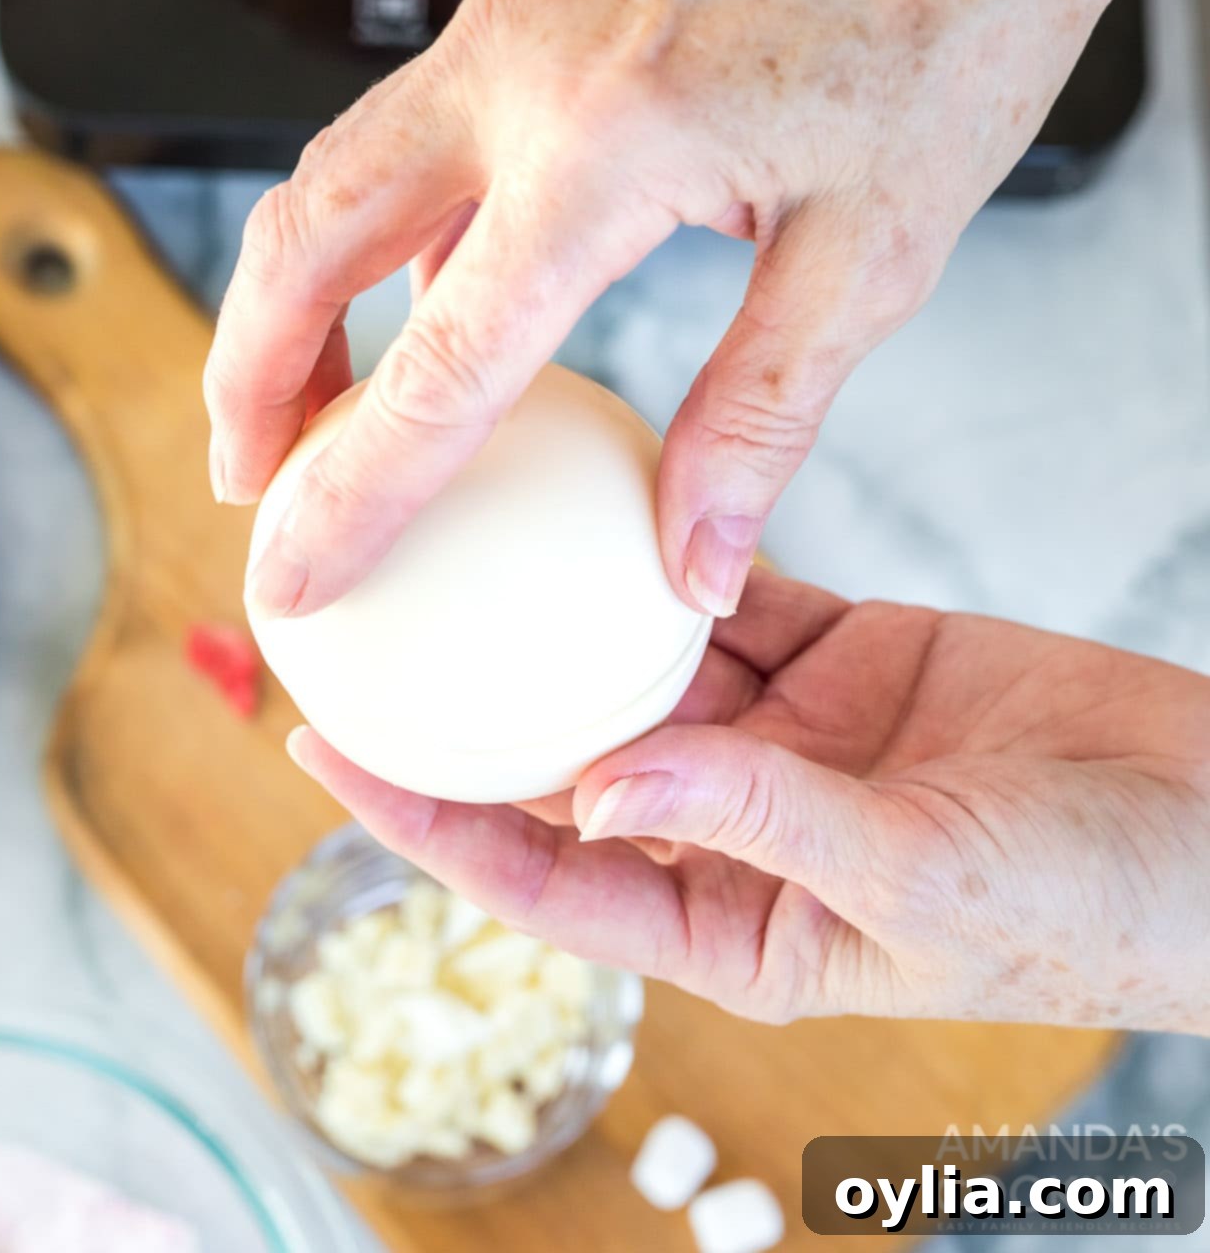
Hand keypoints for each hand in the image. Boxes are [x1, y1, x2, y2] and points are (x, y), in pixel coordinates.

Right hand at [205, 0, 1197, 619]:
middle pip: (304, 242)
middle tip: (249, 480)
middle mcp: (521, 72)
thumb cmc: (946, 14)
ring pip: (329, 177)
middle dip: (248, 380)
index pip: (432, 369)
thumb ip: (760, 420)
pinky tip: (414, 308)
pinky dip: (370, 238)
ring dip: (289, 300)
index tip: (293, 572)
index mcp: (607, 146)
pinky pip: (402, 138)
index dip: (347, 493)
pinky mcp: (525, 11)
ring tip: (302, 409)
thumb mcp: (872, 252)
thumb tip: (696, 552)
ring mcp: (509, 27)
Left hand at [288, 569, 1209, 1033]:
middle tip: (371, 629)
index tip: (332, 751)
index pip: (545, 876)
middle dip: (470, 704)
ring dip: (559, 616)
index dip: (430, 821)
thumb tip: (598, 790)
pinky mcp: (840, 655)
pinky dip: (670, 555)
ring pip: (638, 667)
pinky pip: (729, 599)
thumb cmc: (1093, 905)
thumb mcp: (917, 879)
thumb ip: (756, 824)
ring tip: (465, 547)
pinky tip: (608, 501)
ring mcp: (785, 737)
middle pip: (566, 762)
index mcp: (735, 924)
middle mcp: (736, 827)